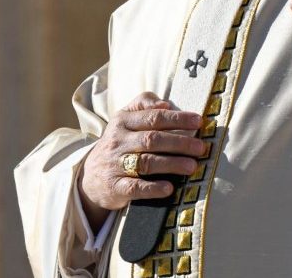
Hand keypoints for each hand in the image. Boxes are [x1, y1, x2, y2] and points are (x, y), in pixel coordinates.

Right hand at [77, 93, 202, 230]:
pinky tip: (169, 188)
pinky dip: (153, 188)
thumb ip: (143, 105)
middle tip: (200, 147)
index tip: (198, 122)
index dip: (176, 119)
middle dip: (179, 142)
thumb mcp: (124, 119)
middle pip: (151, 139)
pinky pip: (135, 188)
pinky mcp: (115, 187)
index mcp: (122, 121)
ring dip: (171, 164)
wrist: (90, 175)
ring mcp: (115, 164)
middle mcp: (118, 141)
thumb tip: (166, 104)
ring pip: (145, 162)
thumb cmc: (118, 143)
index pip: (152, 117)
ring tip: (192, 166)